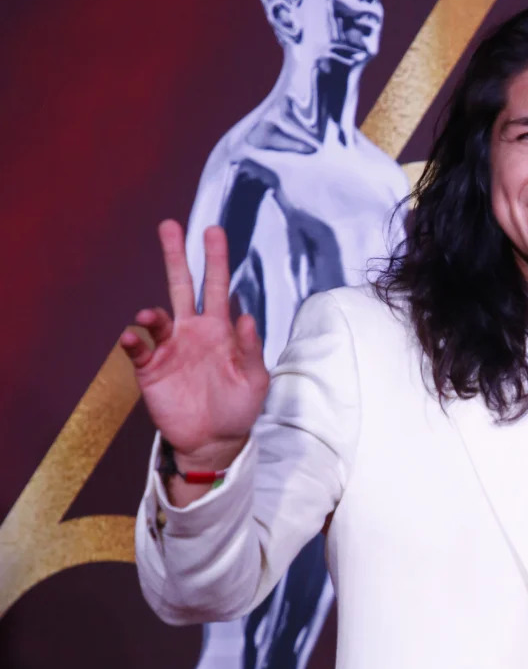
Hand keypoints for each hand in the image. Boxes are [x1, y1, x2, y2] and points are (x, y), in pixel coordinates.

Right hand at [119, 220, 268, 468]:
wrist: (214, 442)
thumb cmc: (238, 408)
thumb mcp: (254, 380)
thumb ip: (250, 349)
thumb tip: (246, 316)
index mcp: (220, 329)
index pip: (218, 287)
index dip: (215, 259)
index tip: (212, 230)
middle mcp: (193, 331)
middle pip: (182, 286)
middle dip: (176, 256)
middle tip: (169, 225)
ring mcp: (170, 348)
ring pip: (157, 318)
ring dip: (152, 314)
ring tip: (149, 317)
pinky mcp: (151, 369)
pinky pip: (138, 350)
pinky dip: (132, 342)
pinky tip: (131, 337)